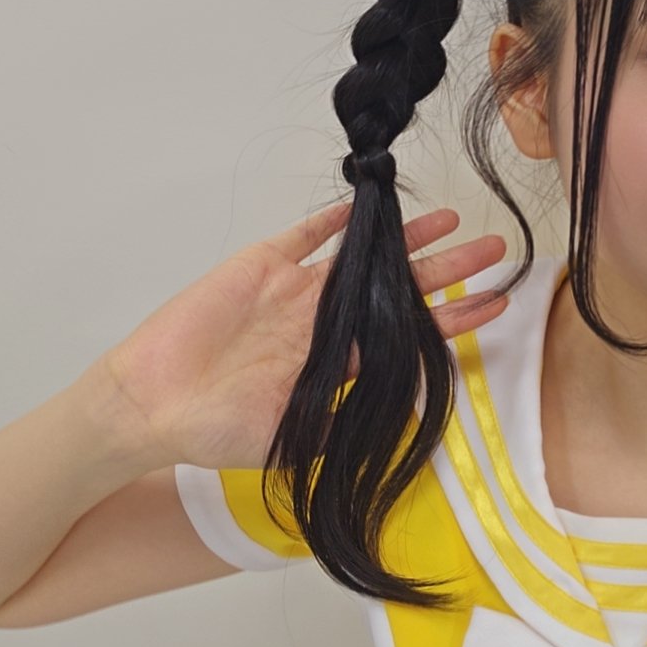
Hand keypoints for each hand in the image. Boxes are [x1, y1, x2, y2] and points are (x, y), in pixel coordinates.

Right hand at [97, 203, 509, 470]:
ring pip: (361, 257)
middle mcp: (322, 323)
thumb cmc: (214, 432)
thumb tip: (407, 419)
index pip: (408, 336)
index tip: (494, 304)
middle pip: (397, 289)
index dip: (452, 319)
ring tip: (451, 218)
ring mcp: (292, 292)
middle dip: (448, 269)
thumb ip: (343, 424)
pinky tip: (369, 204)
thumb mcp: (291, 442)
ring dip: (405, 239)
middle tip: (494, 248)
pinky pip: (304, 237)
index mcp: (335, 364)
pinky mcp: (258, 267)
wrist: (151, 405)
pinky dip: (334, 220)